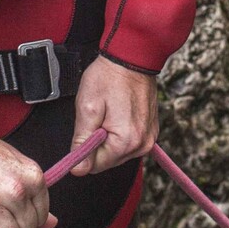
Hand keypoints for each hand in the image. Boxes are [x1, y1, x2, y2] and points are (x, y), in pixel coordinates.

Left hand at [70, 58, 157, 174]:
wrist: (132, 57)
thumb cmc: (109, 77)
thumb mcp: (87, 108)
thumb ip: (82, 142)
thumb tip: (78, 170)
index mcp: (126, 142)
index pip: (95, 165)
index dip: (83, 150)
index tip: (83, 129)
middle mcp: (142, 144)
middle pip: (108, 160)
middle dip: (97, 143)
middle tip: (96, 116)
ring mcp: (148, 138)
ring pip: (117, 152)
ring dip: (108, 137)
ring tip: (108, 112)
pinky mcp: (150, 131)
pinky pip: (128, 142)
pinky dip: (119, 132)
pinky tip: (117, 113)